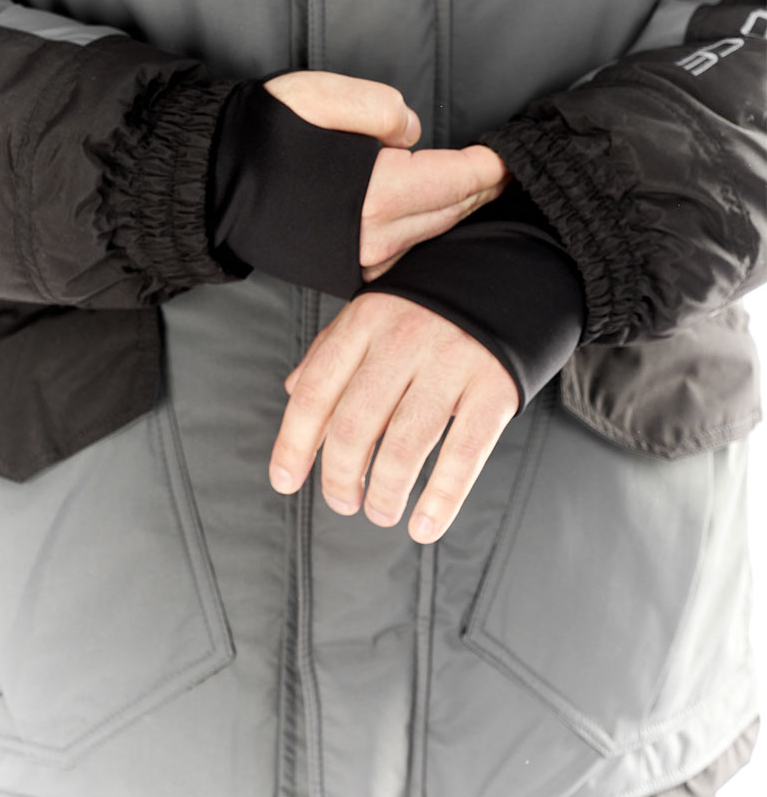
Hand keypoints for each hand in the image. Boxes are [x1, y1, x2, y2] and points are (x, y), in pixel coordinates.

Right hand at [265, 71, 507, 279]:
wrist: (212, 185)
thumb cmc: (262, 134)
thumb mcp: (317, 95)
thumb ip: (378, 106)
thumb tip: (410, 133)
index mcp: (375, 195)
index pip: (456, 179)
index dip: (490, 166)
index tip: (509, 155)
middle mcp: (374, 239)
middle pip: (452, 211)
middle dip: (482, 188)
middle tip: (504, 170)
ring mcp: (362, 262)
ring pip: (433, 235)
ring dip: (458, 211)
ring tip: (479, 188)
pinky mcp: (350, 272)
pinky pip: (407, 252)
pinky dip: (428, 231)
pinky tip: (436, 213)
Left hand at [268, 293, 518, 541]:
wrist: (511, 272)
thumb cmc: (430, 305)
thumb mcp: (375, 311)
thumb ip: (333, 351)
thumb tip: (293, 391)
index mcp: (366, 321)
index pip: (316, 391)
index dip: (294, 444)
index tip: (285, 482)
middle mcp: (404, 339)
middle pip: (354, 425)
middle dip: (340, 477)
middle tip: (343, 501)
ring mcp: (452, 362)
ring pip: (404, 446)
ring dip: (385, 494)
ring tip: (380, 511)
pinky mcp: (495, 386)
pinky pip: (463, 454)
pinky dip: (441, 499)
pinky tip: (425, 524)